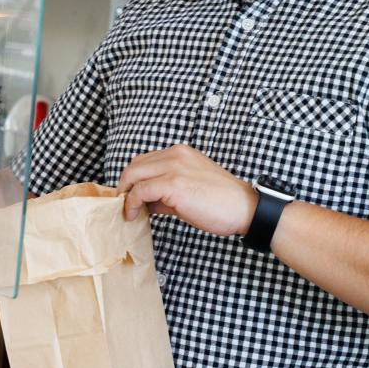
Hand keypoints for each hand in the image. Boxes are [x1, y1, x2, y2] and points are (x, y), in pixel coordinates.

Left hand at [116, 144, 257, 237]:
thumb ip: (166, 192)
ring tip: (127, 212)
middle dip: (125, 186)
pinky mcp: (172, 184)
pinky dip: (131, 203)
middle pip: (135, 165)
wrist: (243, 208)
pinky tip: (133, 215)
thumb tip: (145, 203)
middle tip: (124, 205)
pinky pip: (140, 191)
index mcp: (180, 152)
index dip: (133, 179)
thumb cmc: (221, 203)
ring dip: (125, 194)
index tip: (130, 197)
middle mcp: (175, 154)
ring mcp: (173, 167)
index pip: (145, 160)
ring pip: (133, 175)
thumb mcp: (190, 189)